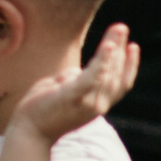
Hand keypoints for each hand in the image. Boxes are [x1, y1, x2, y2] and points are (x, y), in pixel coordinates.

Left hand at [10, 24, 141, 143]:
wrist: (27, 133)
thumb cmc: (41, 111)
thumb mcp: (61, 92)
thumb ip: (71, 81)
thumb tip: (74, 72)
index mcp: (96, 105)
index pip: (120, 84)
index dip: (129, 65)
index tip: (132, 46)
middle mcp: (97, 105)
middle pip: (116, 73)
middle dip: (121, 49)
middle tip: (122, 27)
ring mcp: (87, 103)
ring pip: (107, 72)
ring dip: (113, 48)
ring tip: (118, 29)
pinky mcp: (73, 97)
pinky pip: (92, 77)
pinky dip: (103, 61)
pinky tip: (108, 46)